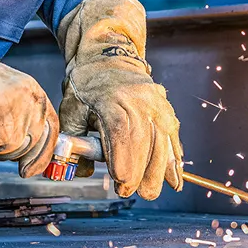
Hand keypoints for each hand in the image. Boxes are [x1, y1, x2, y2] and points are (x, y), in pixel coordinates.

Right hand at [0, 0, 58, 175]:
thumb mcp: (5, 91)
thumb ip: (20, 115)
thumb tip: (25, 148)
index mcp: (33, 91)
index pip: (51, 129)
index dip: (42, 154)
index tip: (31, 169)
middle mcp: (29, 101)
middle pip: (27, 146)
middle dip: (4, 152)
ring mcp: (13, 112)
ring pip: (4, 150)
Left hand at [57, 0, 183, 198]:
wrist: (108, 54)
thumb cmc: (87, 84)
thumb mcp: (71, 108)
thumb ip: (74, 141)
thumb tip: (81, 172)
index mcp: (111, 99)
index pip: (121, 131)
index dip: (123, 158)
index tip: (121, 180)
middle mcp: (137, 100)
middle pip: (145, 139)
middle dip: (140, 171)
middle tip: (133, 193)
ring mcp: (155, 103)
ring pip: (162, 139)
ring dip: (159, 169)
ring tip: (153, 191)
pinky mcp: (164, 107)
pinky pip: (172, 135)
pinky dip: (175, 157)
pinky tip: (175, 176)